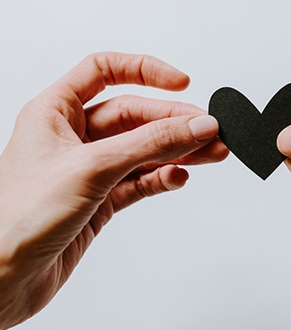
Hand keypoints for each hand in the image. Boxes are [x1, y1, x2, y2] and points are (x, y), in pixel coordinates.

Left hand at [0, 53, 227, 327]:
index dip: (144, 70)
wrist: (3, 279)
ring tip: (211, 153)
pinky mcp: (101, 199)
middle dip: (175, 122)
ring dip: (178, 150)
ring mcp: (90, 168)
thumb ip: (150, 144)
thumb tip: (195, 125)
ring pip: (144, 149)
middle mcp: (73, 136)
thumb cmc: (18, 218)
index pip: (104, 70)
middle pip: (135, 114)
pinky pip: (141, 180)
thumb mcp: (92, 167)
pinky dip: (163, 178)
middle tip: (210, 131)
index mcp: (55, 112)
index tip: (181, 82)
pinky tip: (178, 177)